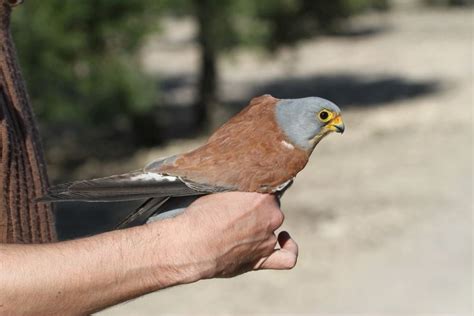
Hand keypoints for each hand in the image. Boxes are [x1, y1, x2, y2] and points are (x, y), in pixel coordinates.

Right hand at [174, 192, 297, 278]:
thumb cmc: (201, 216)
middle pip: (271, 209)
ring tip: (240, 227)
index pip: (269, 186)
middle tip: (234, 211)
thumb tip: (242, 189)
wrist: (191, 245)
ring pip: (272, 228)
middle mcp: (272, 216)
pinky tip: (285, 240)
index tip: (246, 193)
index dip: (255, 191)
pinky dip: (289, 248)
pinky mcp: (262, 259)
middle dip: (255, 209)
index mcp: (263, 196)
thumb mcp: (220, 190)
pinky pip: (286, 257)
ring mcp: (268, 239)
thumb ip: (239, 190)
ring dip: (260, 227)